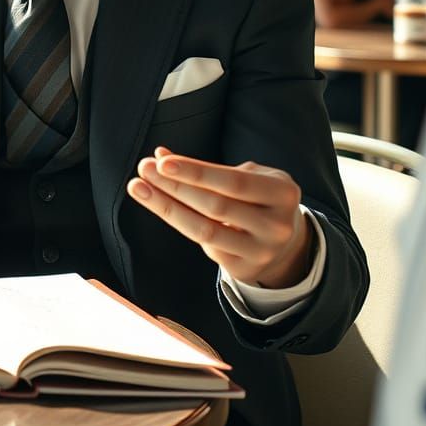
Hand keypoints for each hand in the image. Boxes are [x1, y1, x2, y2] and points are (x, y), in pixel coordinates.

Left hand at [127, 147, 311, 288]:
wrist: (286, 241)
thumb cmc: (259, 197)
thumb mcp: (248, 175)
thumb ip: (207, 168)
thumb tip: (160, 155)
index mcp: (283, 193)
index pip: (233, 182)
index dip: (196, 172)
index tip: (162, 162)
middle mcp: (276, 226)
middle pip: (215, 206)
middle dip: (174, 186)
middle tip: (144, 168)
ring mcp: (261, 252)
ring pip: (205, 230)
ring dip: (166, 207)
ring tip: (139, 187)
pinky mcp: (244, 270)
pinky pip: (205, 245)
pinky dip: (180, 222)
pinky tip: (163, 205)